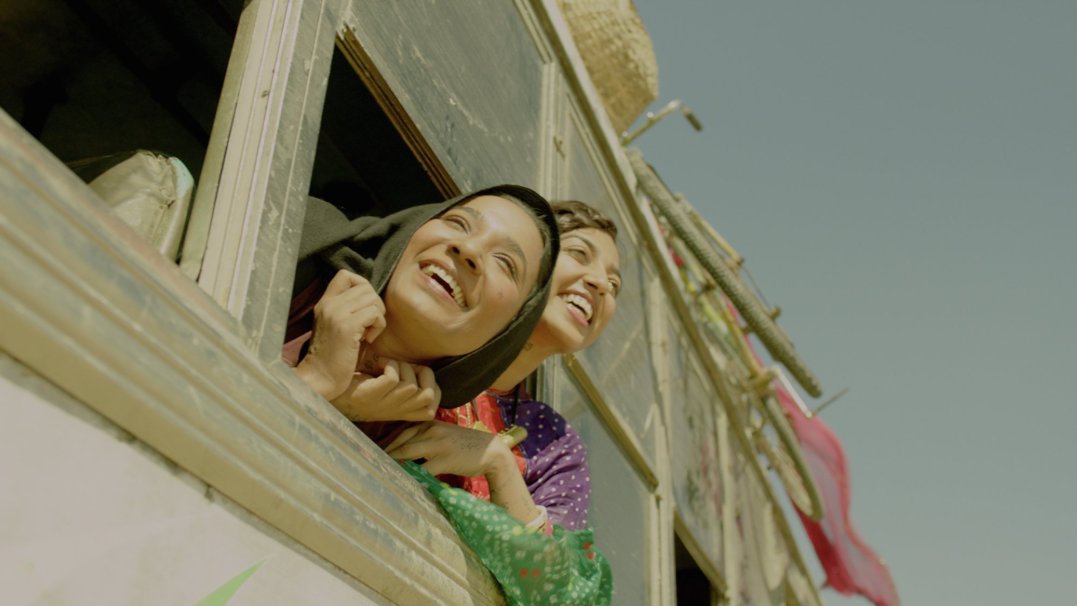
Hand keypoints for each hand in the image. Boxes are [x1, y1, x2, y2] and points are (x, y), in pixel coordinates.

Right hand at [296, 270, 385, 399]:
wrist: (319, 379)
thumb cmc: (333, 358)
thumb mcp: (336, 327)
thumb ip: (347, 311)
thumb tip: (371, 299)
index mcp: (324, 303)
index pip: (345, 275)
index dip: (362, 286)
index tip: (364, 308)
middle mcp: (328, 304)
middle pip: (365, 287)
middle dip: (375, 305)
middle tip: (369, 326)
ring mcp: (336, 314)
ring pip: (372, 298)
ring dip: (378, 317)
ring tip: (368, 333)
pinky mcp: (347, 327)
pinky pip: (375, 314)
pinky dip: (378, 326)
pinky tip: (368, 340)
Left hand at [331, 360, 440, 421]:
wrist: (328, 391)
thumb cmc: (359, 385)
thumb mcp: (386, 391)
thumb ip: (404, 386)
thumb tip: (423, 369)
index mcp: (400, 412)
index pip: (432, 409)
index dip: (433, 388)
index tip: (418, 375)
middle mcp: (394, 412)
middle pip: (427, 396)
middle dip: (423, 374)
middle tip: (406, 366)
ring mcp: (382, 406)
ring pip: (411, 386)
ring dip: (402, 366)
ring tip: (388, 364)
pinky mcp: (369, 396)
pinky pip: (393, 379)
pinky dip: (388, 364)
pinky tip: (377, 363)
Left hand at [384, 421, 513, 477]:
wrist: (491, 451)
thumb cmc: (465, 445)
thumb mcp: (444, 435)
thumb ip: (425, 438)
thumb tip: (402, 449)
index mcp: (430, 423)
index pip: (402, 431)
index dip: (386, 442)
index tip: (372, 450)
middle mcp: (432, 430)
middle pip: (401, 440)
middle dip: (384, 451)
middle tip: (368, 460)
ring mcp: (438, 444)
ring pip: (407, 452)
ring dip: (392, 462)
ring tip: (378, 471)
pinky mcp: (445, 459)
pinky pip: (422, 469)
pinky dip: (410, 475)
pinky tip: (401, 482)